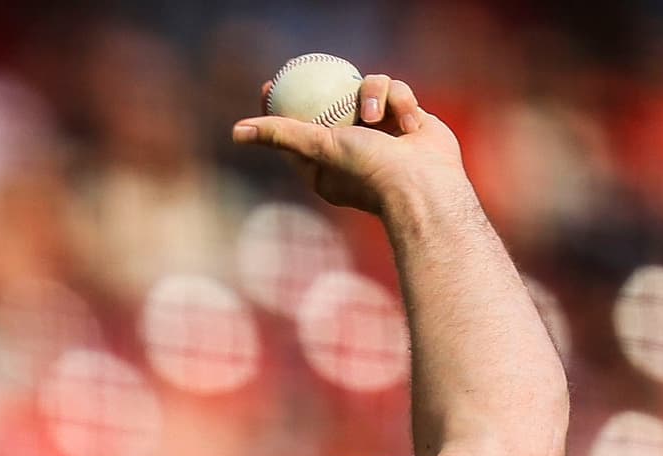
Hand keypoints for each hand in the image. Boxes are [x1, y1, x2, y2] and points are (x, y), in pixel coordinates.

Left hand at [231, 72, 467, 219]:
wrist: (426, 183)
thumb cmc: (369, 170)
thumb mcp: (319, 147)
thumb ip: (281, 135)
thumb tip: (236, 131)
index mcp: (324, 163)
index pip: (294, 129)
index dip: (280, 106)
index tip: (270, 85)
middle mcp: (352, 148)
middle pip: (330, 103)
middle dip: (325, 84)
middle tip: (309, 64)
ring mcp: (381, 132)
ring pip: (369, 88)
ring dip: (376, 94)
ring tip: (379, 117)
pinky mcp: (407, 119)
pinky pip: (398, 92)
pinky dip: (403, 102)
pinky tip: (411, 124)